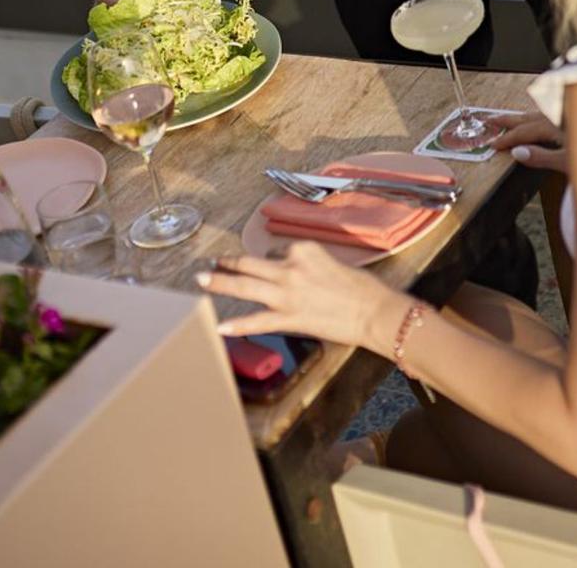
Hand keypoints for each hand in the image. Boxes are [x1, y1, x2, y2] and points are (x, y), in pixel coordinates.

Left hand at [200, 243, 403, 353]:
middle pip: (250, 262)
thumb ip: (308, 265)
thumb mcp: (331, 262)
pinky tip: (221, 328)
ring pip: (246, 285)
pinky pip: (258, 321)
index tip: (275, 267)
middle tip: (210, 262)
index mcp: (304, 249)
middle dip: (227, 263)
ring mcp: (287, 293)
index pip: (277, 250)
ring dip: (221, 282)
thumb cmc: (360, 287)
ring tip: (202, 280)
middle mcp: (291, 266)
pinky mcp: (290, 318)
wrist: (374, 311)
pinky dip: (238, 325)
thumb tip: (292, 275)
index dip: (274, 260)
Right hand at [487, 110, 567, 174]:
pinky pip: (549, 113)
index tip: (492, 143)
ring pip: (538, 113)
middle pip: (528, 117)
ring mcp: (567, 113)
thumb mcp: (567, 161)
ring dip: (522, 117)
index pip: (523, 132)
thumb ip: (542, 157)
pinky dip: (537, 117)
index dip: (506, 138)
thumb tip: (518, 152)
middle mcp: (559, 114)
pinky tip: (539, 121)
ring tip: (510, 120)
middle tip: (490, 120)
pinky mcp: (574, 116)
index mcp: (554, 124)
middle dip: (508, 119)